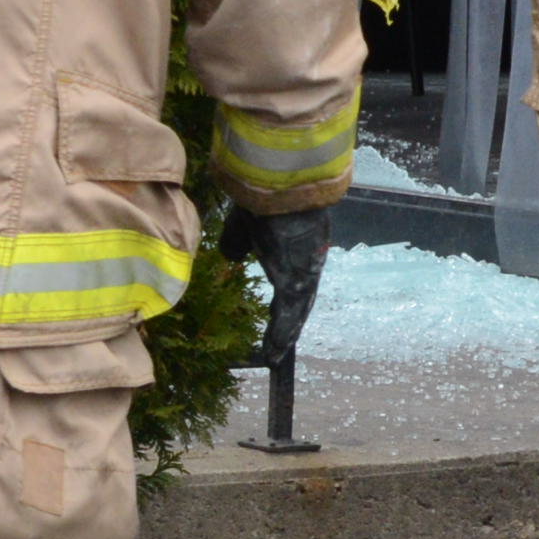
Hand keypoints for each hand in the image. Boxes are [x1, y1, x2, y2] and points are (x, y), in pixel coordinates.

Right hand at [220, 201, 332, 360]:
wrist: (280, 185)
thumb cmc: (262, 200)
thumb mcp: (244, 224)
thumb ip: (237, 242)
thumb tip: (233, 257)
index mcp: (294, 250)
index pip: (292, 283)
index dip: (285, 303)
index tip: (278, 322)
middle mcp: (305, 263)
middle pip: (298, 301)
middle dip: (288, 325)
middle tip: (278, 349)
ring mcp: (305, 270)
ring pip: (297, 308)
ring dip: (285, 332)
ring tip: (275, 354)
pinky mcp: (298, 276)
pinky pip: (291, 310)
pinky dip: (283, 330)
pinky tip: (276, 347)